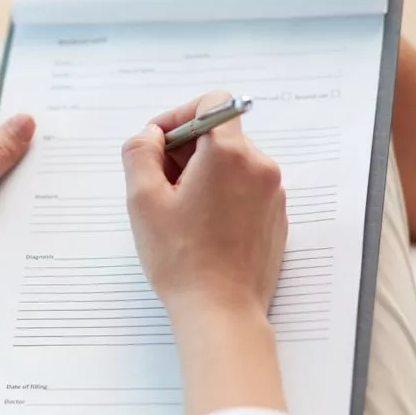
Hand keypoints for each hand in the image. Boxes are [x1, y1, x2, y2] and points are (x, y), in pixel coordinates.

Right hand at [122, 90, 286, 317]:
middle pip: (219, 133)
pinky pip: (244, 188)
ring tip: (178, 211)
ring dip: (200, 173)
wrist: (221, 311)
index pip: (212, 102)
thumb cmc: (181, 259)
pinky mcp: (276, 217)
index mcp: (229, 154)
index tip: (158, 144)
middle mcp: (259, 166)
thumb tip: (150, 136)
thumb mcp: (142, 199)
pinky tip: (199, 226)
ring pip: (230, 162)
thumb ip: (139, 152)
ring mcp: (273, 193)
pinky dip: (220, 194)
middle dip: (184, 149)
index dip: (179, 116)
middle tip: (158, 184)